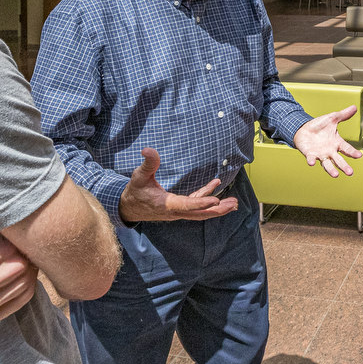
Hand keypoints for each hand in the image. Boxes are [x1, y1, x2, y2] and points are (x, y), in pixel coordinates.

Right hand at [118, 147, 239, 222]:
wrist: (129, 208)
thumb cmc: (135, 192)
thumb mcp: (138, 177)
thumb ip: (147, 164)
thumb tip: (148, 149)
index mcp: (167, 204)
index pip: (187, 205)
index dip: (201, 203)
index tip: (216, 200)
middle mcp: (175, 211)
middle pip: (200, 214)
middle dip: (217, 210)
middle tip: (233, 205)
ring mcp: (178, 211)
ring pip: (201, 212)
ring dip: (217, 208)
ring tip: (233, 203)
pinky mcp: (179, 207)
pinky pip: (196, 204)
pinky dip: (206, 197)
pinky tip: (216, 185)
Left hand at [293, 105, 362, 176]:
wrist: (303, 129)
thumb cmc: (318, 126)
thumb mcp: (332, 118)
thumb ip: (344, 115)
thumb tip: (354, 107)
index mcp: (336, 143)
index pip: (347, 148)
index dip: (352, 152)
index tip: (359, 155)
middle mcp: (330, 151)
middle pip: (339, 160)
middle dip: (344, 166)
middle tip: (350, 172)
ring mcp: (320, 154)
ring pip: (327, 164)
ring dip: (331, 169)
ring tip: (335, 174)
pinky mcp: (310, 154)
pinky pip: (311, 159)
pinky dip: (311, 161)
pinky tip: (312, 163)